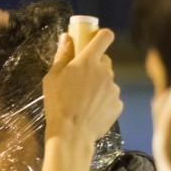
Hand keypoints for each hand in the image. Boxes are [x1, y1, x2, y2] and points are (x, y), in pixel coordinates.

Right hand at [42, 29, 122, 145]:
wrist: (71, 134)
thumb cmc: (58, 105)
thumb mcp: (52, 78)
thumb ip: (62, 55)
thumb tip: (66, 37)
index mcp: (88, 61)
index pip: (104, 37)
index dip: (101, 36)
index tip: (95, 41)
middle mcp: (105, 72)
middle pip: (104, 60)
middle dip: (95, 66)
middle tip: (81, 80)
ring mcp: (114, 89)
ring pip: (107, 81)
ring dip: (98, 86)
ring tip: (83, 101)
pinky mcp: (118, 104)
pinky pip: (111, 97)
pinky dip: (103, 101)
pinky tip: (91, 111)